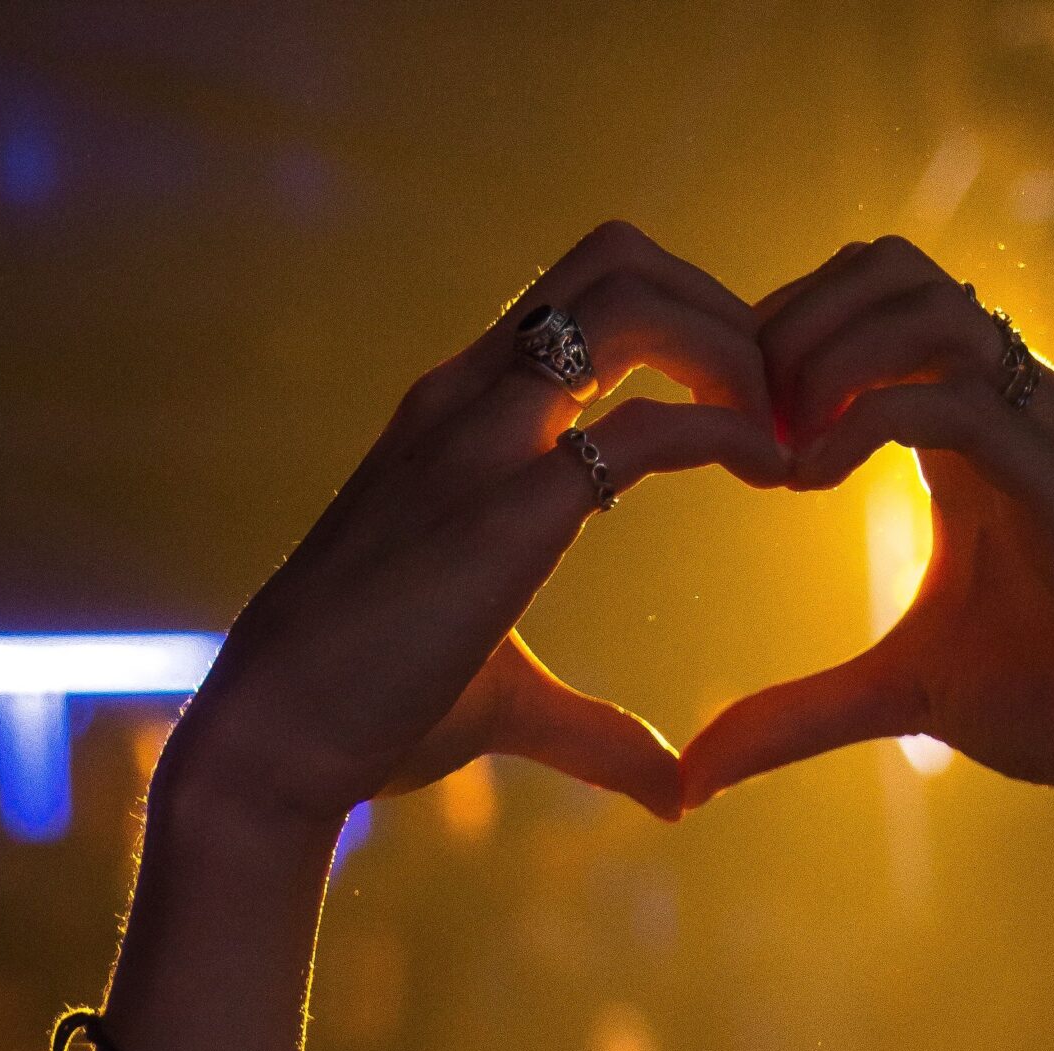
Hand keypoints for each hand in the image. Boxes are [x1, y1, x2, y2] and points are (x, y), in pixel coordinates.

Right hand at [161, 221, 787, 841]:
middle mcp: (467, 396)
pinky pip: (643, 425)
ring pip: (632, 300)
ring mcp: (481, 439)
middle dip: (724, 308)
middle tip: (780, 407)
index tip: (748, 409)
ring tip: (780, 431)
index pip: (585, 291)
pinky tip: (772, 475)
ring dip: (733, 347)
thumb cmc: (368, 715)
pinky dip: (732, 431)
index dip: (687, 323)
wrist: (272, 741)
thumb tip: (672, 788)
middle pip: (619, 258)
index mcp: (457, 413)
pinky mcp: (506, 508)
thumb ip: (594, 730)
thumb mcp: (504, 699)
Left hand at [679, 237, 1053, 837]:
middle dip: (794, 320)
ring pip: (930, 306)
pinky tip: (810, 478)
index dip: (781, 335)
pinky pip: (961, 396)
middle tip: (739, 413)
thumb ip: (794, 715)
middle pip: (891, 267)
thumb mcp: (896, 696)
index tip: (723, 423)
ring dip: (828, 353)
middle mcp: (1010, 404)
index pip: (869, 299)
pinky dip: (869, 415)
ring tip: (778, 439)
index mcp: (968, 425)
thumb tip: (697, 773)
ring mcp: (1044, 432)